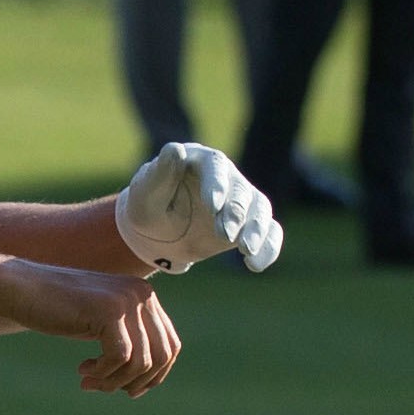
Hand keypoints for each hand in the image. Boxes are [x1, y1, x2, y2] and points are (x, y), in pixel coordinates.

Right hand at [0, 262, 181, 394]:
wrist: (23, 288)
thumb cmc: (58, 310)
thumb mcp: (101, 323)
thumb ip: (128, 339)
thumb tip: (149, 380)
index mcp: (145, 297)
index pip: (170, 345)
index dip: (154, 376)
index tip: (127, 389)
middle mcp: (142, 295)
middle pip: (161, 356)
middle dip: (136, 382)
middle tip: (105, 388)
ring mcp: (127, 300)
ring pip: (142, 361)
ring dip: (115, 381)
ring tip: (89, 382)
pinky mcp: (108, 310)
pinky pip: (120, 357)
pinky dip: (103, 373)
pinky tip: (82, 370)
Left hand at [116, 141, 283, 273]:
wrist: (157, 232)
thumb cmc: (148, 205)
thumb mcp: (145, 191)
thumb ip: (160, 174)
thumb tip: (175, 149)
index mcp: (201, 161)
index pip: (215, 166)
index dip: (217, 185)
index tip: (213, 206)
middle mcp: (227, 177)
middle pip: (240, 190)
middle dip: (235, 213)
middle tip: (225, 234)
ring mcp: (240, 201)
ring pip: (260, 209)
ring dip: (257, 230)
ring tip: (248, 251)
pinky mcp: (248, 225)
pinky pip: (269, 232)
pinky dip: (268, 247)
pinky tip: (256, 264)